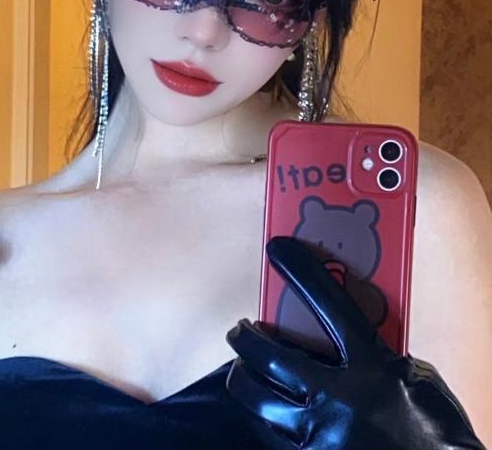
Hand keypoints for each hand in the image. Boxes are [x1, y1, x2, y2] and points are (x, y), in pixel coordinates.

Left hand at [226, 237, 483, 449]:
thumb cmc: (439, 432)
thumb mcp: (415, 378)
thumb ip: (377, 353)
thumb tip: (345, 338)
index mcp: (372, 366)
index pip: (330, 305)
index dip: (302, 272)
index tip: (278, 248)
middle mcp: (340, 398)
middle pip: (271, 359)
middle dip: (245, 339)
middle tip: (239, 329)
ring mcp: (323, 435)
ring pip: (261, 402)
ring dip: (244, 380)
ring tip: (240, 369)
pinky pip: (276, 435)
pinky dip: (269, 418)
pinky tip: (268, 408)